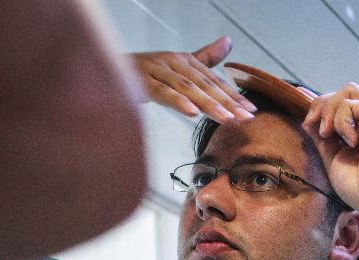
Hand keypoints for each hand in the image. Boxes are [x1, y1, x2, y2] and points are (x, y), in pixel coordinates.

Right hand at [130, 36, 255, 122]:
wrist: (107, 68)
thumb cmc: (146, 72)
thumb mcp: (177, 66)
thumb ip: (204, 57)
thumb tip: (228, 41)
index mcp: (185, 61)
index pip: (214, 82)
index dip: (233, 96)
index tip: (251, 111)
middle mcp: (174, 63)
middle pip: (205, 85)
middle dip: (228, 103)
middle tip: (246, 118)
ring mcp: (158, 71)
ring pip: (188, 89)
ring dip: (210, 105)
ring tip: (227, 119)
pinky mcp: (142, 82)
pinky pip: (162, 92)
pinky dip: (178, 102)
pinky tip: (193, 113)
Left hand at [302, 83, 358, 226]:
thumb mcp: (333, 160)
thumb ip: (323, 140)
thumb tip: (308, 121)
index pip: (340, 106)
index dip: (320, 107)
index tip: (305, 119)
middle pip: (343, 93)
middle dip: (322, 104)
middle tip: (312, 126)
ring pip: (347, 91)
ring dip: (329, 110)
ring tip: (327, 134)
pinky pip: (351, 104)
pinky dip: (341, 120)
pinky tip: (348, 141)